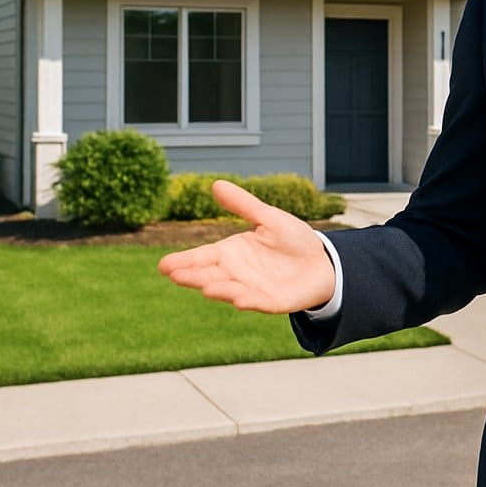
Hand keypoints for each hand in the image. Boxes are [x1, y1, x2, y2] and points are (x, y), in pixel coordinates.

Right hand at [157, 180, 335, 313]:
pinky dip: (249, 301)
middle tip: (175, 274)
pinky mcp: (271, 302)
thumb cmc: (292, 240)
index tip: (163, 265)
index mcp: (231, 252)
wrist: (322, 262)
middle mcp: (236, 273)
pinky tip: (240, 300)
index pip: (202, 256)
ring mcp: (251, 289)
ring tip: (206, 287)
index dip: (183, 260)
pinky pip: (258, 302)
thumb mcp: (268, 218)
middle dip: (193, 276)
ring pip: (230, 291)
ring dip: (219, 290)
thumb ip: (244, 205)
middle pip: (209, 275)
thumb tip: (215, 184)